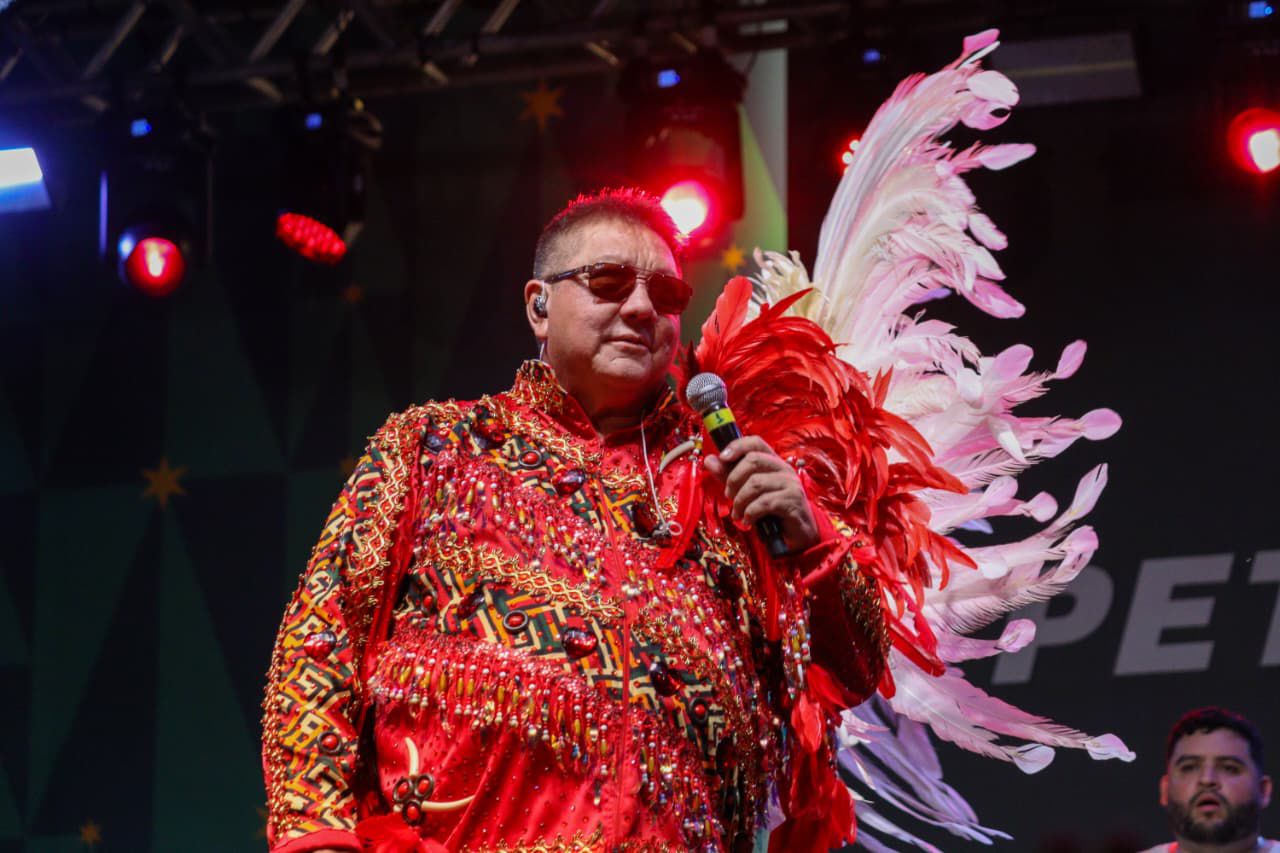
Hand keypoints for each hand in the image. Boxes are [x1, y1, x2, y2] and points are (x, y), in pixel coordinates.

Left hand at [704, 435, 819, 552]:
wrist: (797, 534)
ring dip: (740, 501)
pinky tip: (748, 521)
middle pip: (753, 460)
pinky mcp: (793, 500)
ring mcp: (790, 483)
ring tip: (737, 514)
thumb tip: (709, 460)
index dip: (737, 446)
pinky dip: (751, 513)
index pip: (755, 443)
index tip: (722, 457)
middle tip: (728, 496)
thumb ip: (728, 476)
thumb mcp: (746, 492)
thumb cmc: (771, 511)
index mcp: (772, 462)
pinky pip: (765, 502)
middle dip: (733, 479)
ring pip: (756, 483)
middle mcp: (783, 468)